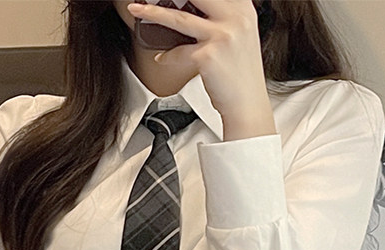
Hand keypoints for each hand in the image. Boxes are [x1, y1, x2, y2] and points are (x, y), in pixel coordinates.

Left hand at [126, 0, 275, 139]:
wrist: (247, 105)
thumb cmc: (241, 75)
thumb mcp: (239, 36)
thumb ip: (222, 17)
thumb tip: (190, 8)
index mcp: (243, 8)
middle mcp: (236, 18)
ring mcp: (222, 36)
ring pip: (179, 18)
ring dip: (153, 13)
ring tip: (136, 9)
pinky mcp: (208, 56)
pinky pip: (178, 52)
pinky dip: (167, 56)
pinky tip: (162, 57)